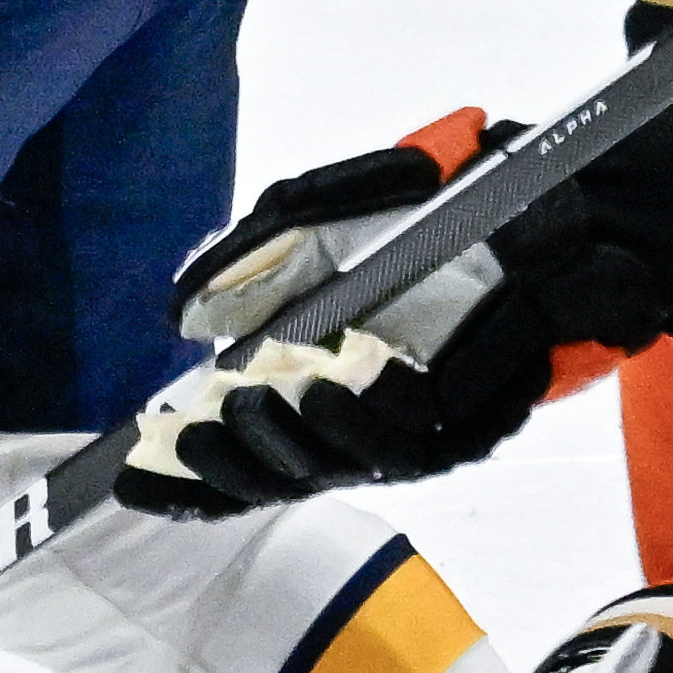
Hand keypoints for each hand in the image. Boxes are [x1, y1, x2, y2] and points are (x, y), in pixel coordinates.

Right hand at [125, 121, 650, 519]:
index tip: (132, 475)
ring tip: (274, 397)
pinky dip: (390, 412)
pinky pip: (435, 436)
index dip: (191, 480)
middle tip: (196, 430)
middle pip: (293, 479)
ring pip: (358, 466)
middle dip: (239, 464)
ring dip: (311, 440)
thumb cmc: (430, 209)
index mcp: (320, 390)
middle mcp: (370, 424)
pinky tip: (354, 379)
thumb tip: (182, 316)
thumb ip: (254, 260)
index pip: (247, 459)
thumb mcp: (323, 217)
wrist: (541, 192)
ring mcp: (429, 427)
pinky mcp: (490, 416)